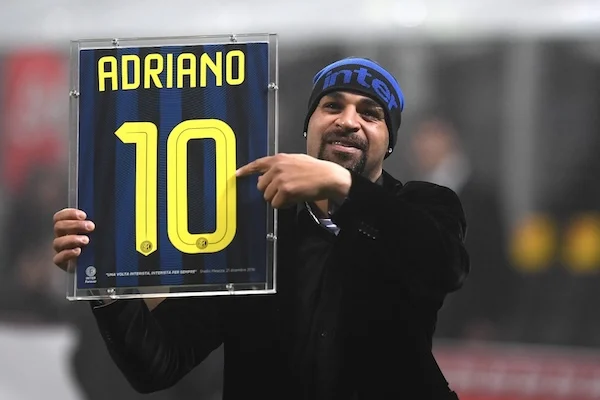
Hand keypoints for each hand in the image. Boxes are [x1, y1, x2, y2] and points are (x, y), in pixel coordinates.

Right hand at [52, 208, 94, 270]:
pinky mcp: (62, 263)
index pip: (61, 217)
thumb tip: (105, 218)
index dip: (69, 214)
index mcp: (69, 227)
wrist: (97, 267)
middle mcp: (63, 237)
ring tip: (86, 240)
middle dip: (75, 225)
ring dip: (72, 239)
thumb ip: (97, 225)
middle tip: (90, 226)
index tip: (83, 215)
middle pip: (59, 227)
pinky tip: (78, 251)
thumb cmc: (98, 246)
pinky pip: (58, 258)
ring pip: (58, 242)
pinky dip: (67, 254)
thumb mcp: (98, 233)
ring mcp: (61, 250)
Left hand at [236, 153, 350, 208]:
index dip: (245, 170)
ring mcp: (280, 179)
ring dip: (278, 199)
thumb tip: (265, 176)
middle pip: (261, 186)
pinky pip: (276, 204)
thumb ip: (279, 166)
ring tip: (293, 193)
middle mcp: (276, 168)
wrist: (328, 177)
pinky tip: (295, 198)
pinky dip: (285, 205)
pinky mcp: (285, 191)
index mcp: (278, 159)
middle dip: (270, 191)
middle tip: (285, 191)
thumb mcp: (295, 160)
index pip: (257, 164)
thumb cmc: (315, 170)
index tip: (237, 174)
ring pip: (268, 197)